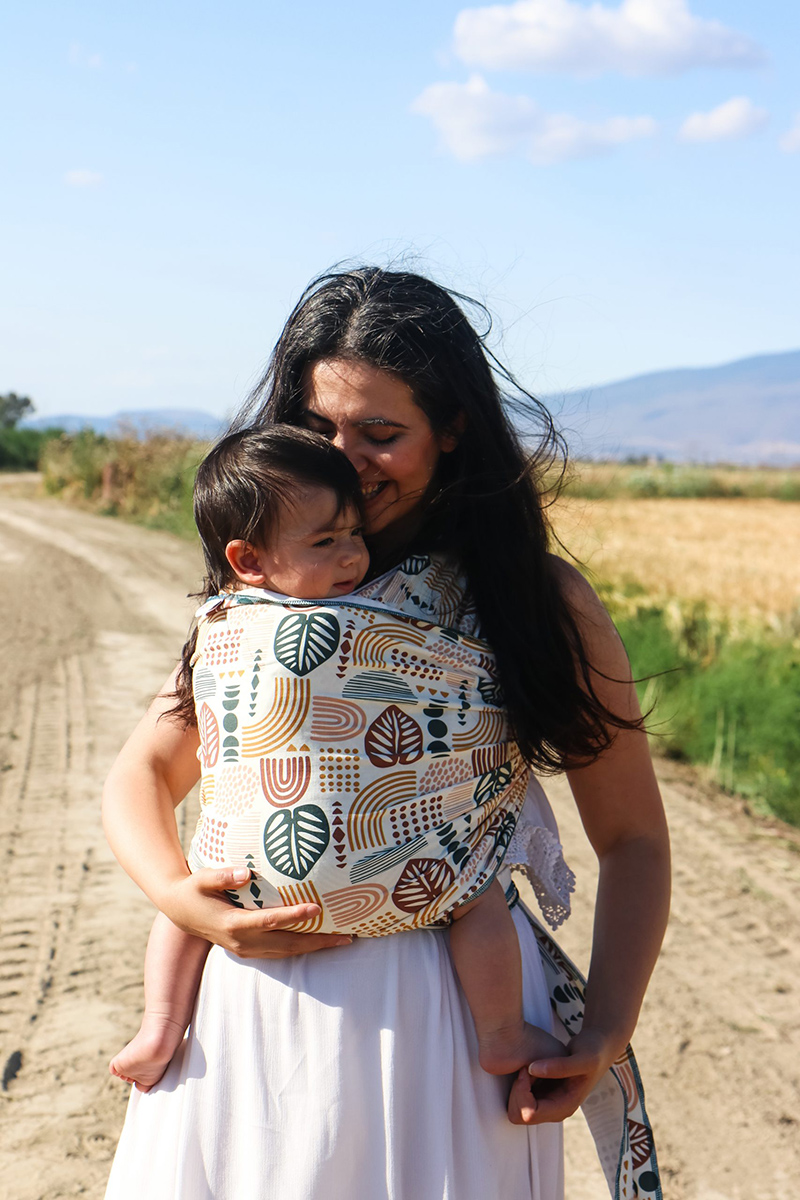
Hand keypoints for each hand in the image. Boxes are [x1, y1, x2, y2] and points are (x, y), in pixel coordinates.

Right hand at [163, 868, 351, 958]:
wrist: (179, 913)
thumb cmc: (194, 889)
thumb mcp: (202, 878)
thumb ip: (222, 875)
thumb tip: (246, 872)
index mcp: (233, 923)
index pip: (269, 921)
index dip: (293, 916)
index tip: (316, 908)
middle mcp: (242, 941)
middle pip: (286, 944)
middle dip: (318, 941)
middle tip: (347, 936)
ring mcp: (246, 949)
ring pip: (286, 952)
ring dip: (315, 948)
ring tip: (343, 940)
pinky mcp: (249, 951)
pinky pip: (280, 953)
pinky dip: (302, 949)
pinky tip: (320, 941)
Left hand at [508, 1027, 622, 1124]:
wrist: (598, 1046)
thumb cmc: (593, 1051)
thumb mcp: (582, 1057)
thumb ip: (560, 1065)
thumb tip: (531, 1069)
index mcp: (564, 1107)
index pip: (529, 1114)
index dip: (521, 1092)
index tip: (526, 1068)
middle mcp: (555, 1110)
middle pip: (519, 1115)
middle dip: (517, 1091)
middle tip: (525, 1067)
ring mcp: (549, 1103)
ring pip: (517, 1108)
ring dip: (517, 1087)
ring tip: (528, 1065)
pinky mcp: (543, 1094)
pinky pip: (521, 1097)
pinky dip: (519, 1082)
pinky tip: (529, 1066)